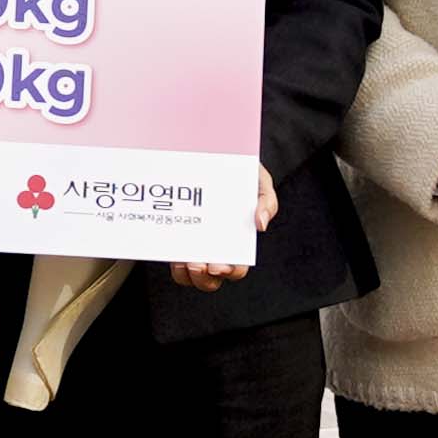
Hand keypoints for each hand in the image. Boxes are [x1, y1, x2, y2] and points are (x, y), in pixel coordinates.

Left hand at [171, 167, 279, 289]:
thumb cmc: (241, 175)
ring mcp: (194, 246)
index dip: (229, 272)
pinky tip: (171, 248)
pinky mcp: (175, 239)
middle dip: (203, 278)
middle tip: (198, 263)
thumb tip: (261, 225)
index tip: (218, 265)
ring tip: (183, 259)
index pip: (236, 269)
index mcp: (237, 244)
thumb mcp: (259, 182)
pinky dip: (171, 260)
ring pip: (188, 277)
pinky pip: (172, 260)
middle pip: (210, 281)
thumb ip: (266, 201)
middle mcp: (215, 250)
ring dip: (185, 275)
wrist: (215, 157)